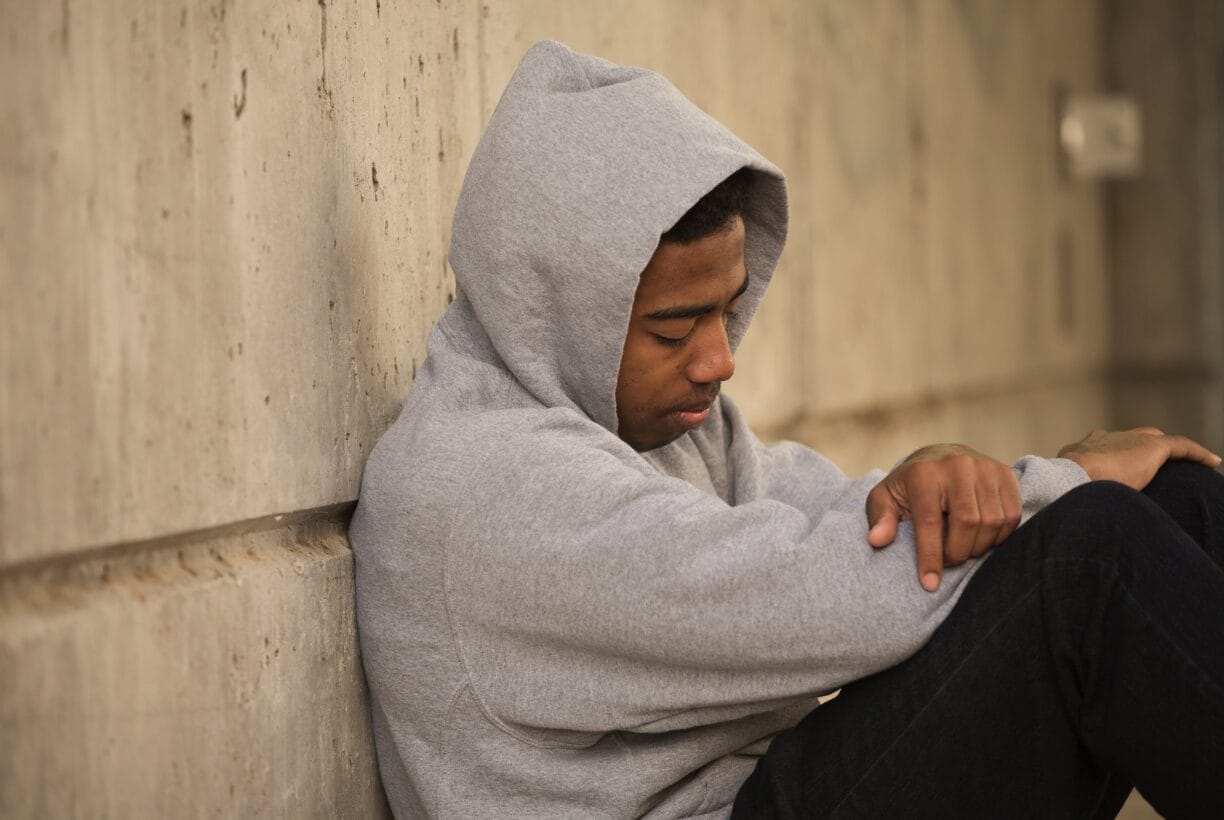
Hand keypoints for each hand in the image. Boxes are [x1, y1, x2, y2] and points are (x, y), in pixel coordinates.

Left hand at [866, 444, 1021, 591]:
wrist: (938, 457)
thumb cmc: (909, 486)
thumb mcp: (884, 498)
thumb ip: (880, 518)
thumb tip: (876, 540)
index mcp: (923, 473)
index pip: (930, 521)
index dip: (931, 556)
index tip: (929, 583)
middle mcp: (957, 465)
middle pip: (968, 522)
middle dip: (958, 552)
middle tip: (948, 560)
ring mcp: (985, 467)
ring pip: (992, 521)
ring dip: (979, 546)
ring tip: (963, 548)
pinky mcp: (1006, 473)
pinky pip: (1012, 515)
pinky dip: (999, 536)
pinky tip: (982, 537)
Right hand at [1057, 427, 1220, 489]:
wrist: (1069, 478)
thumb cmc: (1063, 493)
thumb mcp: (1066, 495)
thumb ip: (1074, 500)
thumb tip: (1074, 523)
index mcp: (1081, 449)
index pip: (1103, 449)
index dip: (1115, 458)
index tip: (1121, 472)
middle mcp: (1104, 439)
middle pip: (1130, 440)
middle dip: (1139, 450)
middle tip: (1150, 467)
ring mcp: (1127, 439)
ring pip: (1155, 441)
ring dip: (1167, 453)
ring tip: (1184, 466)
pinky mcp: (1150, 446)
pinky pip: (1180, 447)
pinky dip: (1197, 453)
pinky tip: (1212, 462)